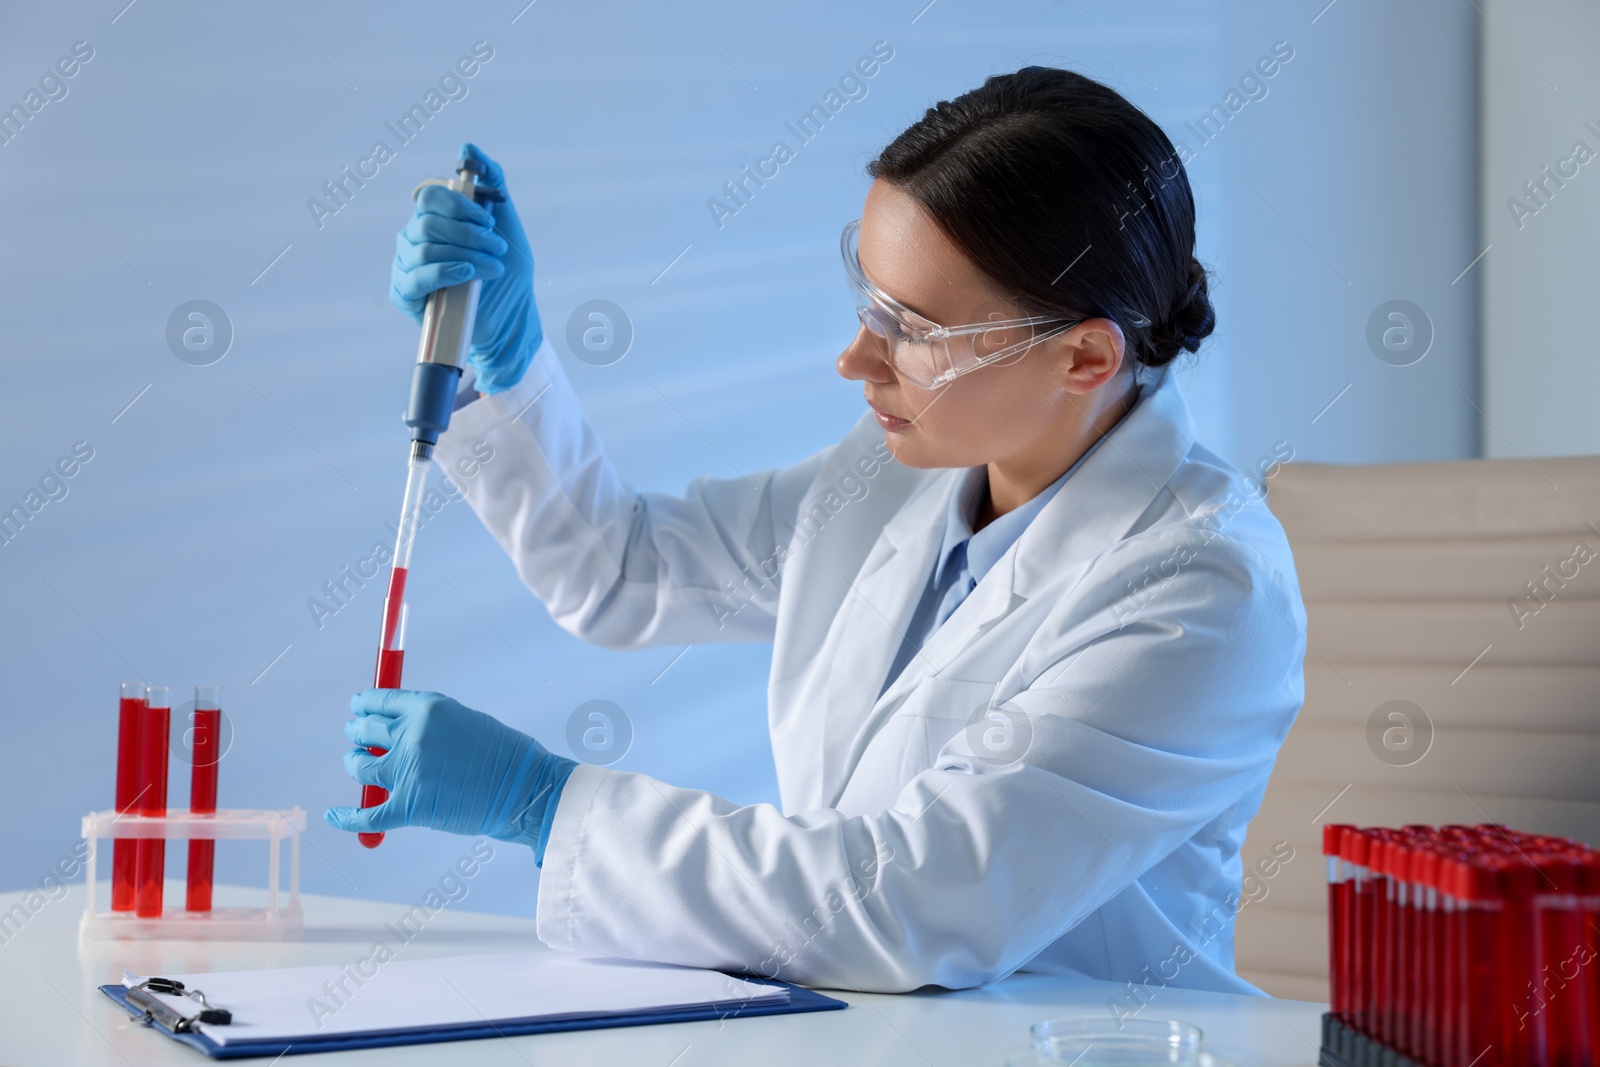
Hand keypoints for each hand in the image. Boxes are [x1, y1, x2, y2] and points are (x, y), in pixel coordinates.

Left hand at [326, 690, 574, 857]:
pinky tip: (334, 815)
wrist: (524, 790)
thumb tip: (396, 727)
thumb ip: (428, 722)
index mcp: (428, 708)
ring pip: (359, 766)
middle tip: (357, 737)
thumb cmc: (503, 755)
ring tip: (359, 765)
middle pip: (364, 730)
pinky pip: (367, 814)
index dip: (363, 705)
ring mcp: (409, 771)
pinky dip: (347, 817)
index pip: (379, 700)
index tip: (358, 708)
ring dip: (355, 765)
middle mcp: (413, 735)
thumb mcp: (464, 720)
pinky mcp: (410, 806)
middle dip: (356, 733)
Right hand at [389, 142, 541, 394]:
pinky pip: (416, 278)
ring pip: (425, 250)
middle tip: (497, 247)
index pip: (431, 197)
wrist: (511, 317)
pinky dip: (445, 272)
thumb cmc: (506, 270)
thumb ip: (491, 182)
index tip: (489, 222)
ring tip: (493, 267)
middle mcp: (413, 238)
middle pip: (427, 222)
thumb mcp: (505, 221)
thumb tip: (467, 147)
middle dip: (468, 234)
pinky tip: (466, 273)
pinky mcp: (405, 294)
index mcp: (432, 218)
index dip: (460, 205)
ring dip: (466, 255)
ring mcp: (406, 266)